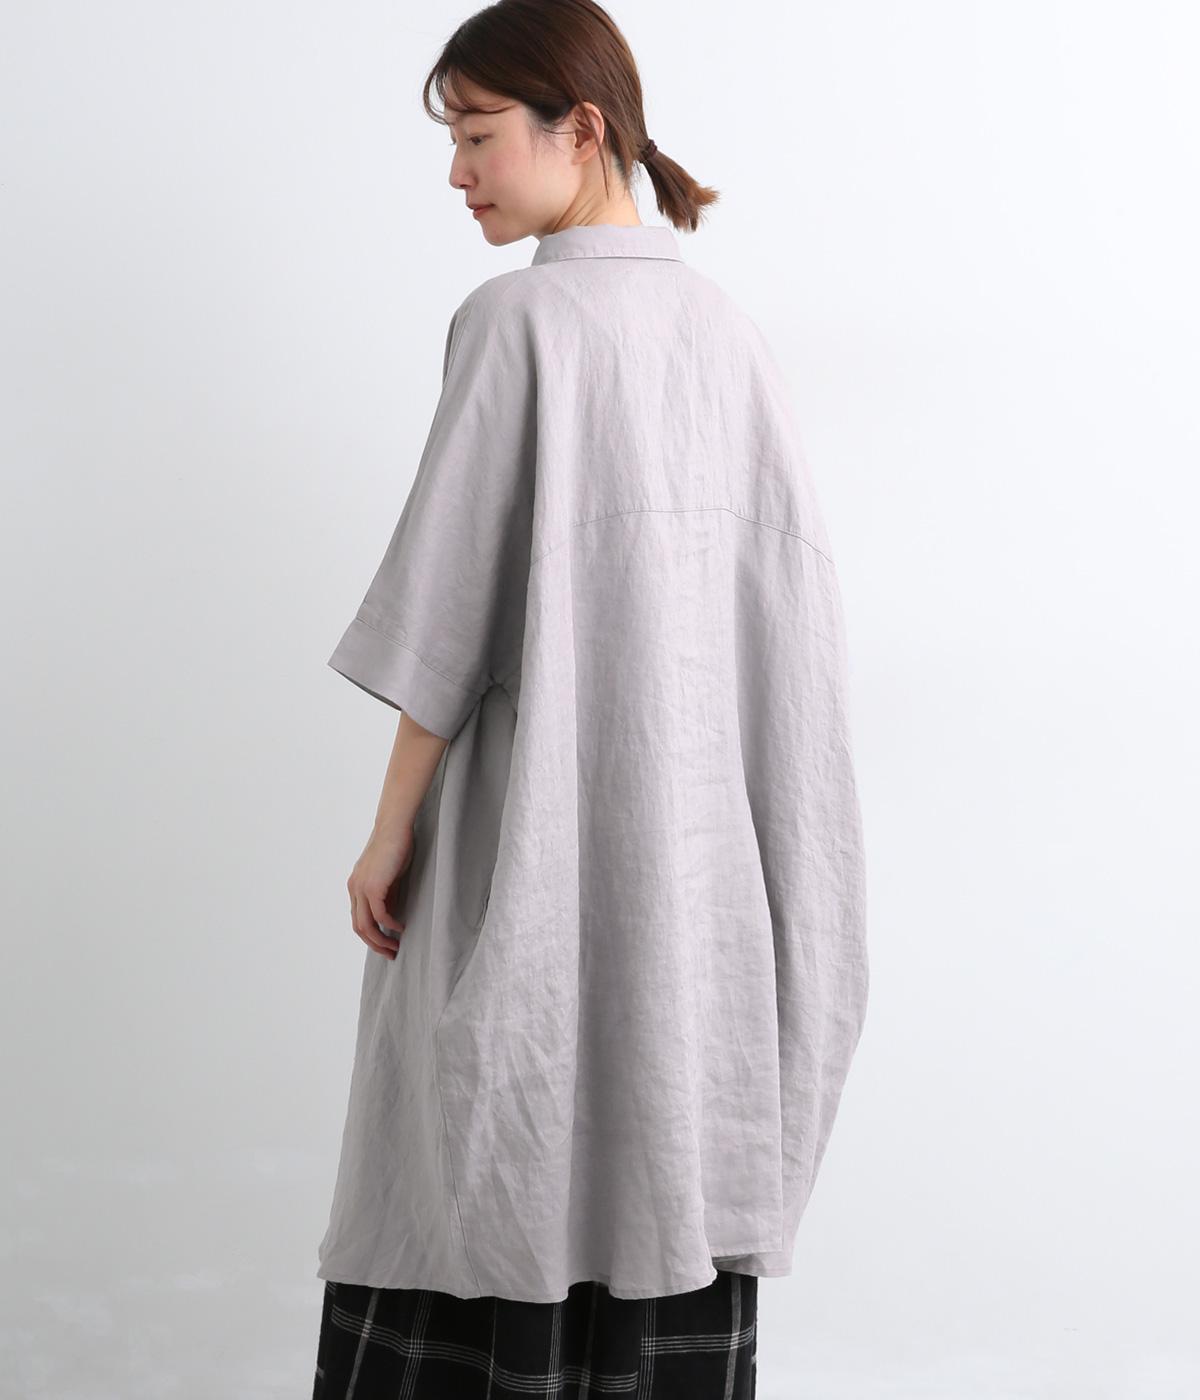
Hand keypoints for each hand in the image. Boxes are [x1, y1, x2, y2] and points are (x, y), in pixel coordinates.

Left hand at [347, 824, 413, 959]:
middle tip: (391, 953)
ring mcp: (361, 888)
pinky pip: (379, 915)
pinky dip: (389, 925)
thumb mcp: (389, 875)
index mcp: (355, 886)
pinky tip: (400, 927)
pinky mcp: (372, 887)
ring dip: (381, 940)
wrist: (394, 827)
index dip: (371, 935)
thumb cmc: (395, 846)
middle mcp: (354, 889)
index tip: (386, 943)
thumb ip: (387, 894)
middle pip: (359, 927)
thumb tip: (390, 915)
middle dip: (374, 944)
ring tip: (395, 947)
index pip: (358, 919)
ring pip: (366, 925)